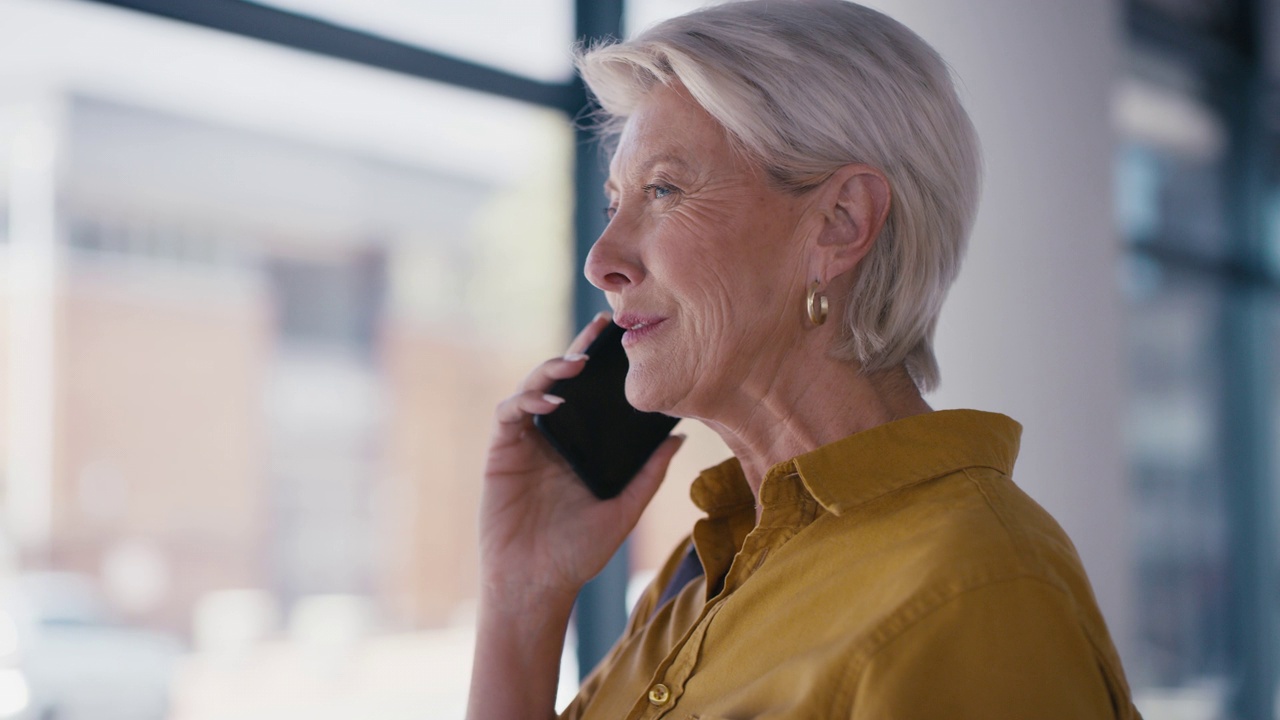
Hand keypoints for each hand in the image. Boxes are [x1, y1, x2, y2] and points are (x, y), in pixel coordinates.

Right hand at [479, 312, 684, 608]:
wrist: (537, 584)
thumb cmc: (580, 552)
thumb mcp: (625, 510)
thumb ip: (649, 474)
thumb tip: (679, 436)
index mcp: (583, 444)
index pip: (594, 395)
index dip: (605, 365)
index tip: (625, 337)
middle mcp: (554, 436)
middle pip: (563, 380)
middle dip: (579, 350)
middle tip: (601, 328)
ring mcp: (526, 441)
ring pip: (533, 387)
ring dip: (552, 369)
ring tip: (577, 364)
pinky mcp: (502, 452)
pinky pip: (510, 413)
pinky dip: (528, 399)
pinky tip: (552, 400)